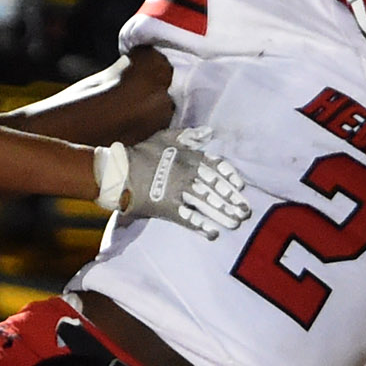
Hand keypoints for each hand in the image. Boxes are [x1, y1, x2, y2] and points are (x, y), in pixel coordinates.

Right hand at [94, 126, 249, 238]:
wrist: (120, 170)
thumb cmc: (143, 152)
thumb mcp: (166, 137)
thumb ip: (189, 135)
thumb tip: (209, 131)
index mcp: (189, 158)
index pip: (217, 167)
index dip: (231, 178)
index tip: (242, 187)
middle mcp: (188, 175)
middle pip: (215, 189)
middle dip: (231, 201)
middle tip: (245, 212)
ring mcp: (178, 192)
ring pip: (206, 204)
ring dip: (222, 214)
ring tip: (235, 223)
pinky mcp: (167, 207)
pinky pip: (188, 218)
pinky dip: (201, 226)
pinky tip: (213, 233)